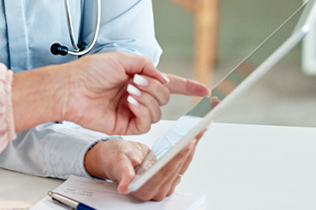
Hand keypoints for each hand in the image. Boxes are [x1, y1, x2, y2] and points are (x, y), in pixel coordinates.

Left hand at [11, 52, 206, 133]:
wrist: (72, 88)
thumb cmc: (90, 71)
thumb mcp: (122, 59)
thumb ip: (147, 65)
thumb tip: (163, 78)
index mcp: (138, 77)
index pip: (168, 83)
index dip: (188, 86)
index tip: (204, 90)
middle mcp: (137, 94)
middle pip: (165, 96)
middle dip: (155, 87)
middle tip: (136, 81)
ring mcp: (132, 110)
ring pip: (159, 110)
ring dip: (148, 98)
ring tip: (129, 91)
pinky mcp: (126, 125)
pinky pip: (147, 122)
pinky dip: (142, 111)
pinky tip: (129, 103)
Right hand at [84, 132, 203, 201]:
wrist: (115, 158)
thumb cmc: (113, 158)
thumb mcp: (116, 161)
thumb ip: (123, 173)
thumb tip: (125, 186)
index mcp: (144, 189)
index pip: (165, 172)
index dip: (177, 156)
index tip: (187, 142)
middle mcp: (157, 190)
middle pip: (178, 166)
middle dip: (190, 145)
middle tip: (200, 127)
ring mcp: (165, 183)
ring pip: (184, 162)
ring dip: (194, 143)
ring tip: (201, 126)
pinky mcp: (170, 175)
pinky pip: (183, 160)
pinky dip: (190, 145)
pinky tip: (196, 132)